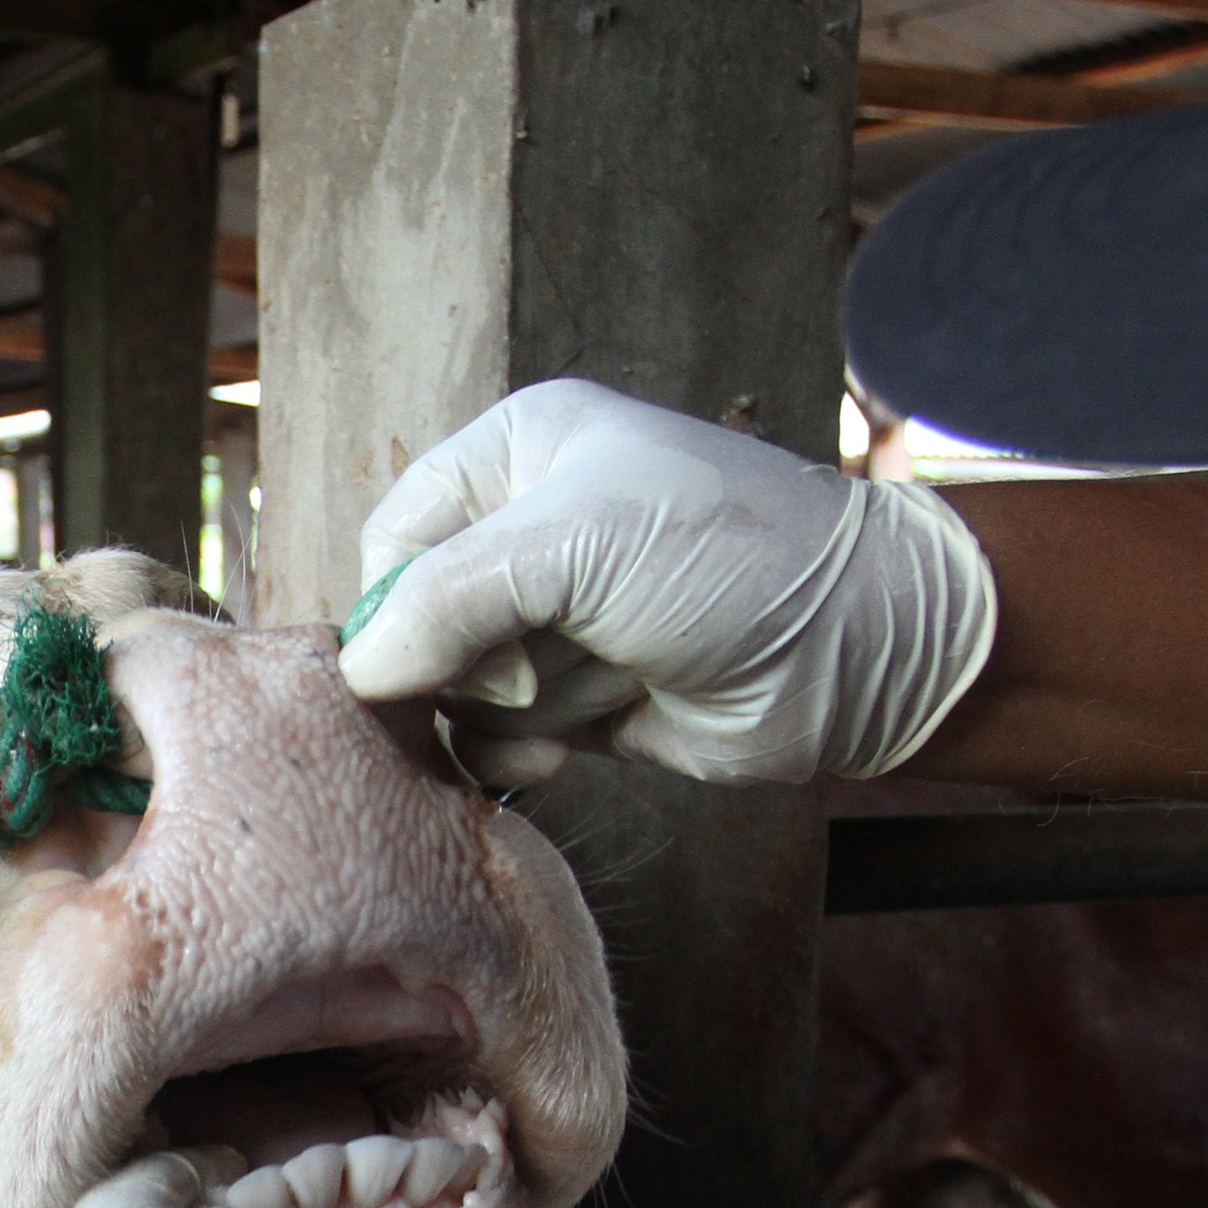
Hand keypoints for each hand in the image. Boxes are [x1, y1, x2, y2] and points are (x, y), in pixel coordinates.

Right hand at [335, 379, 996, 789]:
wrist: (850, 647)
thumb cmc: (724, 558)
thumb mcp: (572, 545)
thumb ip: (447, 598)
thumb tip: (358, 670)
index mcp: (519, 454)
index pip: (395, 532)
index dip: (395, 601)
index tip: (426, 649)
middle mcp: (529, 532)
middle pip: (419, 622)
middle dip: (464, 662)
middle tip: (524, 669)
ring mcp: (556, 622)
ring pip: (460, 688)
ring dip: (511, 709)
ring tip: (587, 692)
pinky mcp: (580, 699)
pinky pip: (501, 738)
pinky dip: (523, 753)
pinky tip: (571, 752)